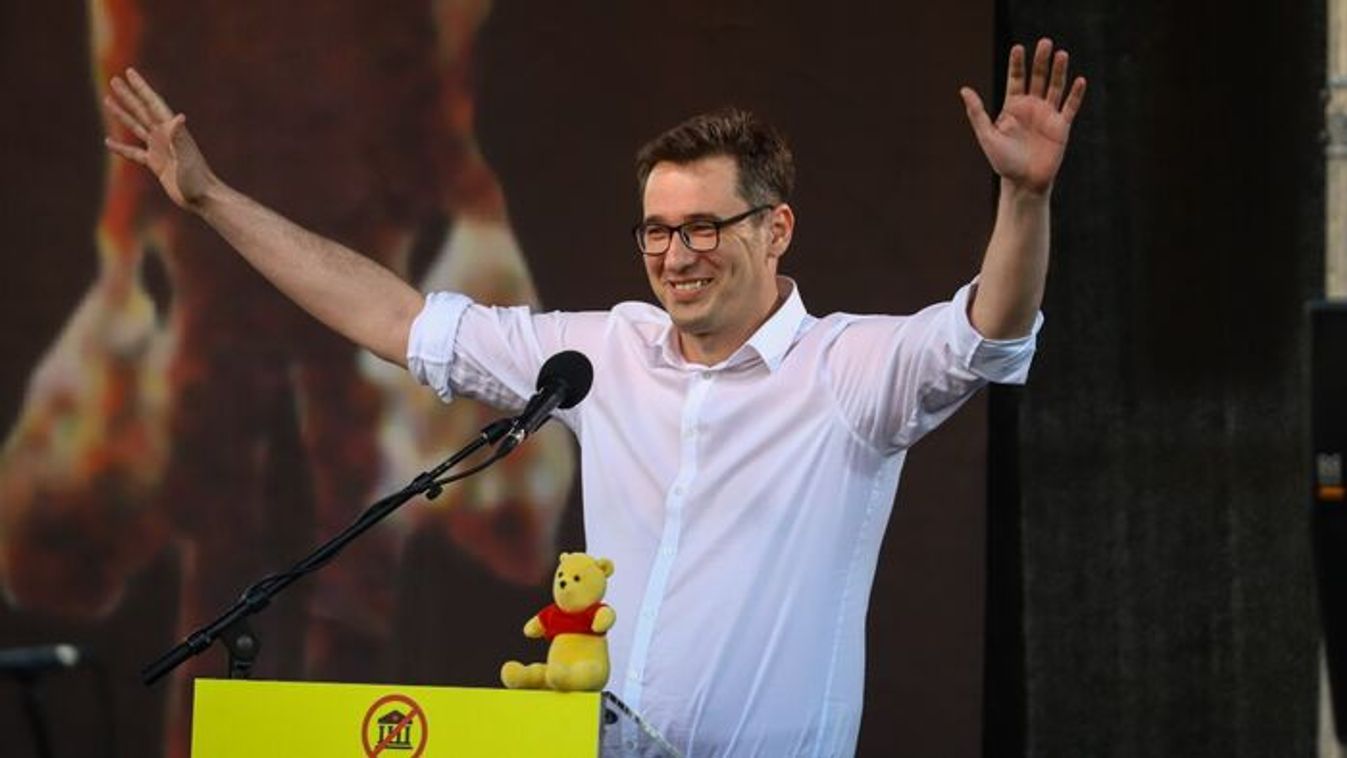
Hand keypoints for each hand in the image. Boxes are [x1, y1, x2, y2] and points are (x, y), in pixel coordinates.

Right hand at [103, 69, 215, 208]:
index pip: (152, 103)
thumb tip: (179, 117)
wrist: (203, 198)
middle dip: (128, 95)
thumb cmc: (197, 179)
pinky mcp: (157, 164)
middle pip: (142, 110)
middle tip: (114, 79)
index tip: (129, 72)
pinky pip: (134, 153)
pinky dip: (121, 147)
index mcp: (171, 131)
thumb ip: (180, 138)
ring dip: (122, 114)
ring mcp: (160, 150)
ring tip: (107, 100)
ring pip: (136, 127)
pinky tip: (109, 142)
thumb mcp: (186, 157)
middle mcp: (165, 137)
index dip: (141, 87)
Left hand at [960, 38, 1085, 195]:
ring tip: (1061, 54)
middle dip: (1041, 60)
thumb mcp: (986, 136)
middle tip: (1044, 42)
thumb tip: (964, 89)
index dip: (1017, 64)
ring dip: (1059, 71)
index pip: (1016, 79)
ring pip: (1055, 87)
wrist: (1023, 183)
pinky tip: (1079, 80)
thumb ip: (977, 113)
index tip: (1018, 47)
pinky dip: (1075, 94)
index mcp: (1013, 107)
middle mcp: (1031, 107)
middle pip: (1038, 78)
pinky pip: (1070, 107)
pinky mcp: (1061, 127)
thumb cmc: (1003, 162)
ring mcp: (1047, 115)